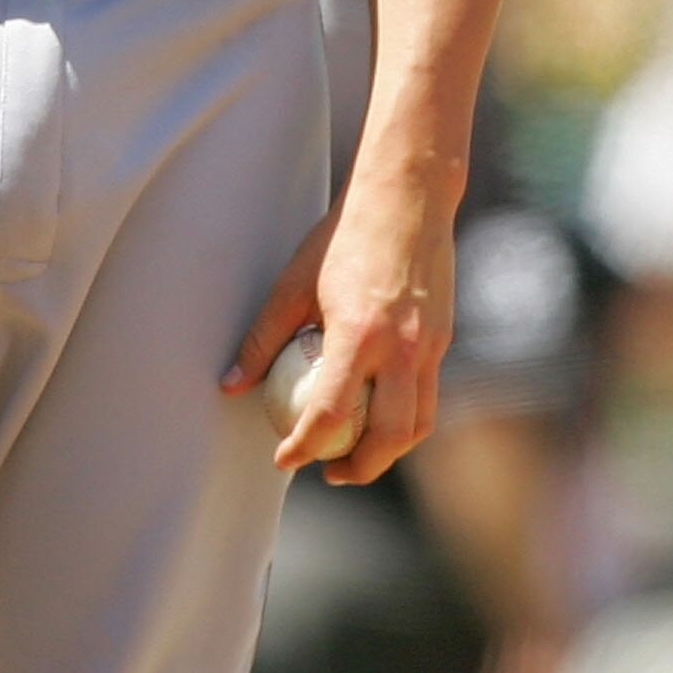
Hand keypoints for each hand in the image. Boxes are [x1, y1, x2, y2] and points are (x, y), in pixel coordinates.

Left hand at [223, 167, 456, 484]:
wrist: (407, 200)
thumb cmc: (343, 237)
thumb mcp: (293, 284)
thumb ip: (263, 338)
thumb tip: (231, 384)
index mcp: (360, 335)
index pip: (330, 412)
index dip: (304, 445)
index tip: (284, 459)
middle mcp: (401, 349)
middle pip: (387, 437)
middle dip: (358, 467)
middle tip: (327, 472)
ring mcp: (429, 347)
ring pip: (417, 424)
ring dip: (387, 452)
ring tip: (354, 455)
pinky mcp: (442, 340)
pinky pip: (427, 397)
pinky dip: (405, 420)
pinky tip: (378, 415)